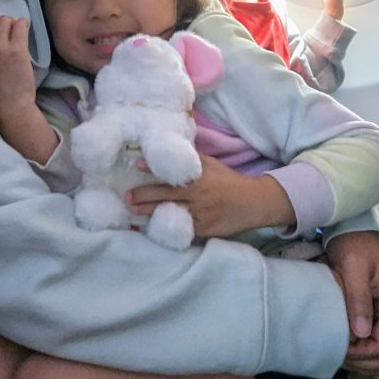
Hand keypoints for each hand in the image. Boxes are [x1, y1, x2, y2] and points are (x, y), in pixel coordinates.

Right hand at [0, 16, 34, 111]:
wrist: (10, 106)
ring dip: (12, 23)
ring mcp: (1, 47)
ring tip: (17, 32)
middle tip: (8, 32)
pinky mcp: (17, 49)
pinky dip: (23, 24)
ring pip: (6, 20)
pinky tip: (24, 30)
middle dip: (1, 22)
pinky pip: (20, 25)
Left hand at [127, 155, 294, 238]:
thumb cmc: (228, 181)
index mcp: (199, 178)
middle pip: (165, 197)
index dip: (153, 170)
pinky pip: (181, 230)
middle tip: (127, 198)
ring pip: (170, 215)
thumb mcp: (211, 165)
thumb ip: (191, 158)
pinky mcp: (203, 231)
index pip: (172, 173)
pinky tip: (153, 227)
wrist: (252, 203)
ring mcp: (200, 216)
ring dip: (150, 215)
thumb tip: (169, 146)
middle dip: (143, 198)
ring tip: (133, 213)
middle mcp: (198, 197)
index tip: (137, 166)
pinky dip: (167, 229)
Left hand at [326, 231, 378, 378]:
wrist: (359, 235)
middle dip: (365, 364)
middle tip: (339, 359)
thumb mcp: (353, 267)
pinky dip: (375, 360)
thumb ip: (358, 299)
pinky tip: (357, 363)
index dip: (361, 355)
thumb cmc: (356, 247)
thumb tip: (361, 333)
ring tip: (346, 363)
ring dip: (370, 366)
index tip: (339, 352)